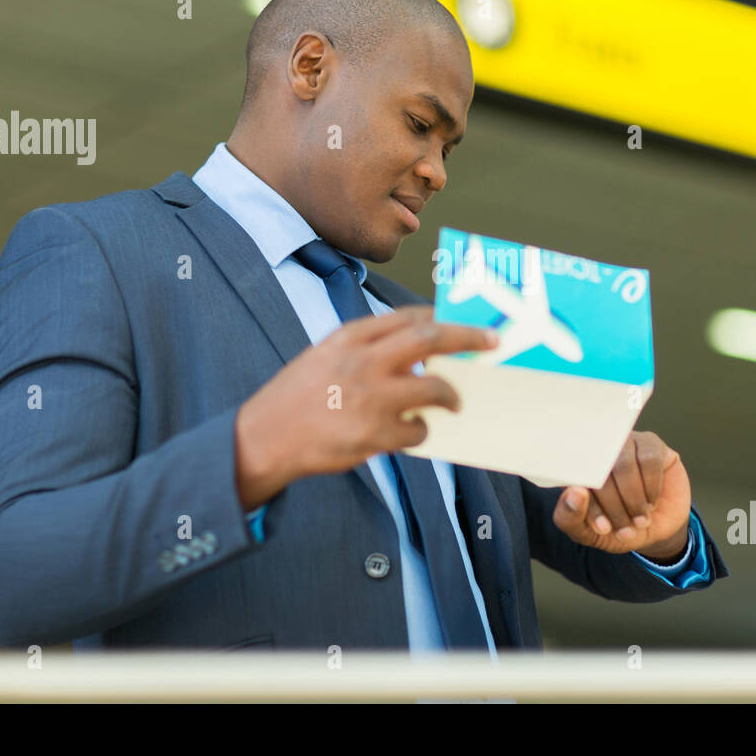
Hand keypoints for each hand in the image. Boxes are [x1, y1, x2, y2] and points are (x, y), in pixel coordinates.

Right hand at [234, 306, 496, 507]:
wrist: (263, 438)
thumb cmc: (296, 397)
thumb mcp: (324, 355)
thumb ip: (365, 348)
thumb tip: (415, 351)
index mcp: (350, 338)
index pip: (407, 317)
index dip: (440, 317)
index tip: (461, 320)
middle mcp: (363, 362)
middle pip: (430, 339)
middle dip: (467, 337)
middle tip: (491, 341)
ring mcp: (370, 399)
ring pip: (433, 388)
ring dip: (450, 395)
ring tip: (454, 401)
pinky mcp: (374, 434)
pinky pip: (418, 430)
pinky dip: (421, 431)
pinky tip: (410, 432)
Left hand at [552, 431, 691, 558]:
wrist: (657, 528)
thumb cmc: (618, 527)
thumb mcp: (590, 534)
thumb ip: (570, 518)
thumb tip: (573, 493)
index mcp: (575, 469)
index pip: (573, 477)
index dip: (588, 505)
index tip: (602, 528)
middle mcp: (596, 451)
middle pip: (599, 470)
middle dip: (614, 507)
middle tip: (626, 530)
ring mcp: (623, 444)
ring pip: (624, 464)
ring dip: (634, 499)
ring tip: (639, 519)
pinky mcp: (650, 443)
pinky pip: (650, 460)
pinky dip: (651, 488)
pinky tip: (650, 501)